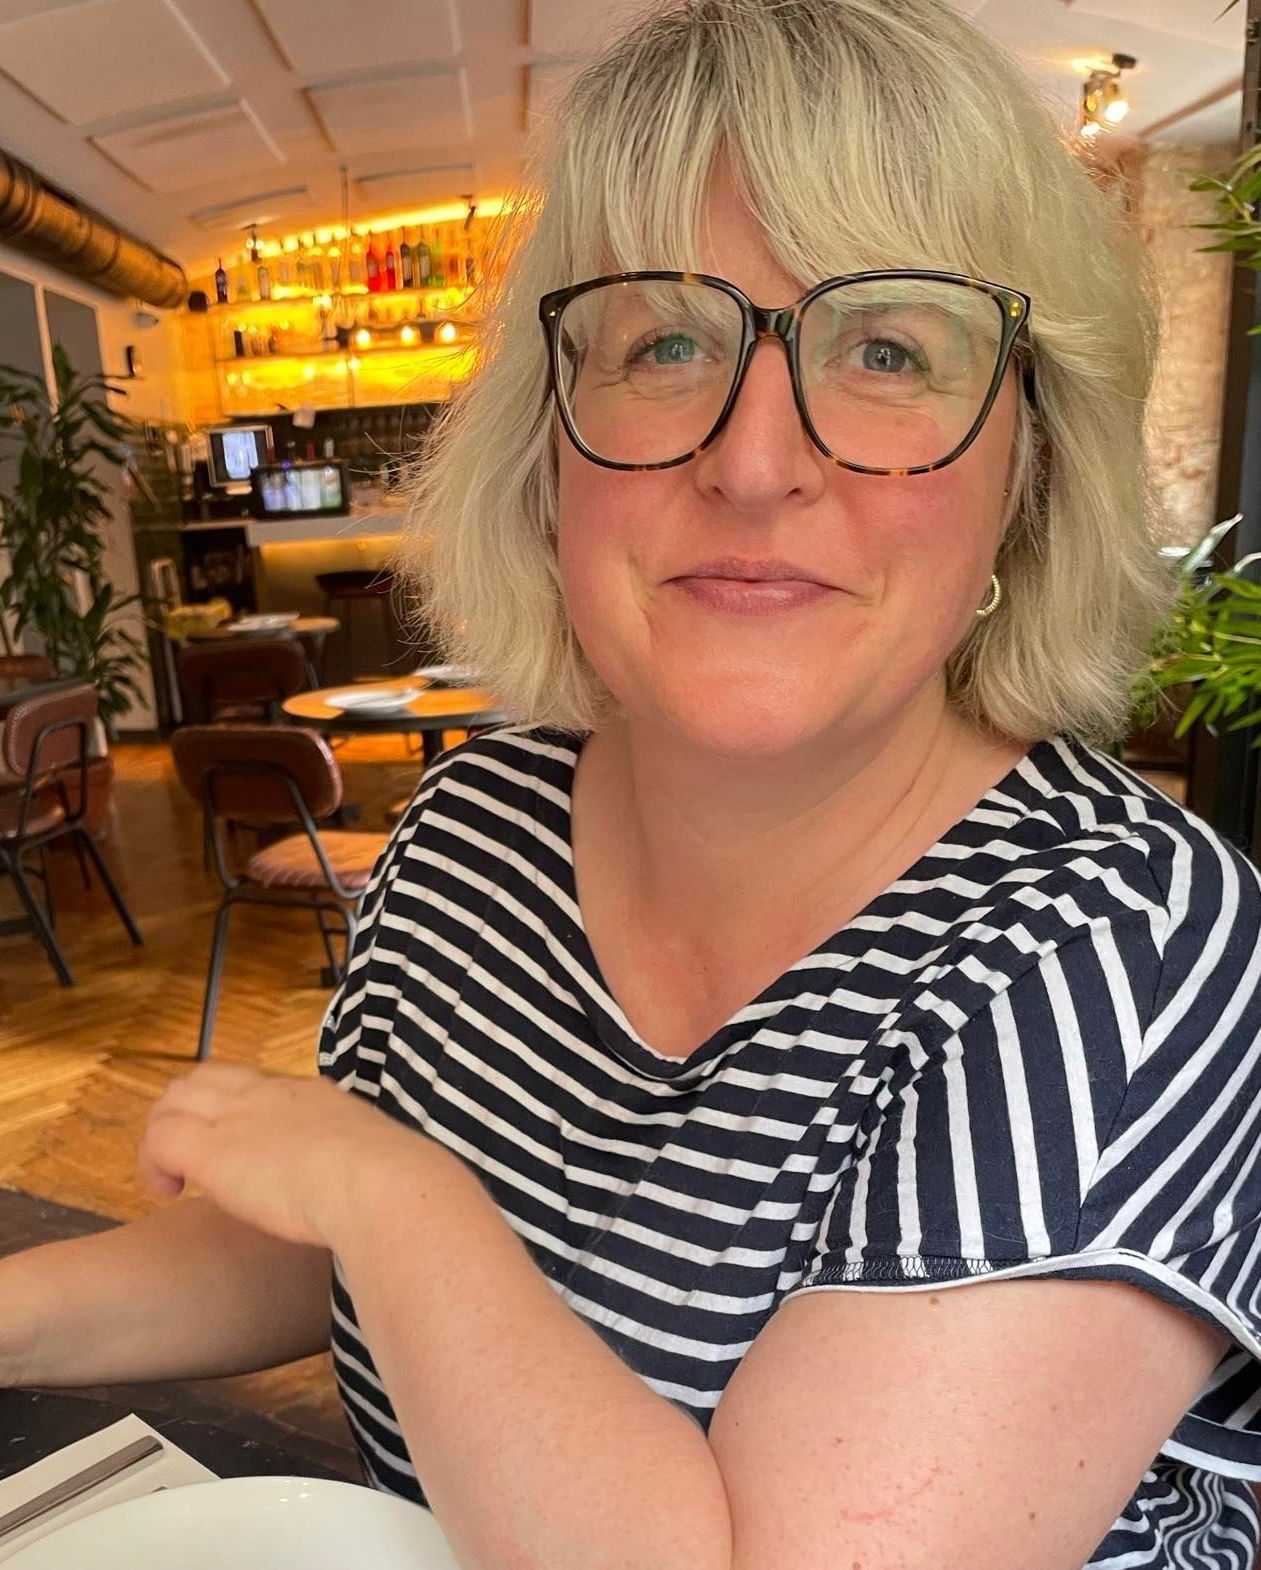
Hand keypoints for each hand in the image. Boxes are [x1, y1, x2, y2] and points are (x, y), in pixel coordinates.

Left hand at [137, 1064, 426, 1248]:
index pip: (251, 1083)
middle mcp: (268, 1095)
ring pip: (173, 1098)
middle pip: (203, 1077)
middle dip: (185, 1112)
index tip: (236, 1148)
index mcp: (309, 1095)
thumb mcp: (373, 1158)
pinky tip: (168, 1192)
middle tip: (188, 1160)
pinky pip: (159, 1139)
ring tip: (172, 1178)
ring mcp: (238, 1118)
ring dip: (163, 1134)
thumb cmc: (389, 1185)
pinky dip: (152, 1163)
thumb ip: (354, 1161)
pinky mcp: (213, 1152)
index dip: (229, 1109)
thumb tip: (362, 1184)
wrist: (381, 1185)